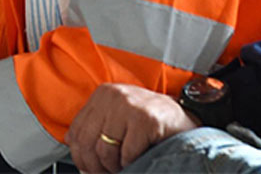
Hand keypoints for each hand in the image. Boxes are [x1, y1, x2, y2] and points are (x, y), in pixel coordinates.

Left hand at [66, 83, 197, 172]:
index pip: (76, 131)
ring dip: (114, 166)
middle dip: (95, 166)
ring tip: (124, 166)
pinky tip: (139, 159)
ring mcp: (129, 106)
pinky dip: (131, 163)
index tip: (88, 170)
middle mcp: (113, 96)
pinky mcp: (145, 119)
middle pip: (87, 142)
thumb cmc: (150, 124)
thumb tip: (75, 151)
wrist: (185, 120)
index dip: (80, 157)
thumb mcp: (118, 119)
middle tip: (107, 173)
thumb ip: (96, 128)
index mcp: (102, 95)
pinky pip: (127, 153)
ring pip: (104, 149)